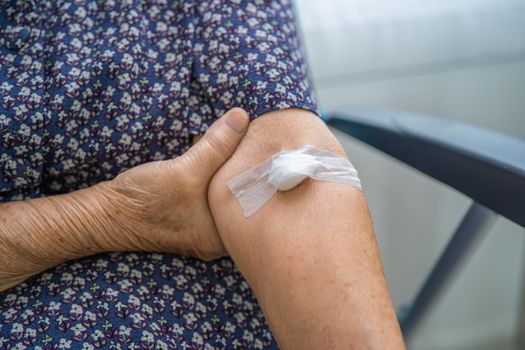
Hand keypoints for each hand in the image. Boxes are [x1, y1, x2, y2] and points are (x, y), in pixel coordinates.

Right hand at [95, 108, 249, 259]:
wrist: (104, 214)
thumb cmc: (144, 200)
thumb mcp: (186, 170)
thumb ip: (217, 145)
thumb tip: (242, 117)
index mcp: (224, 236)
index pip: (254, 200)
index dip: (258, 169)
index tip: (258, 143)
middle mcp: (219, 238)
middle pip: (241, 196)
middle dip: (241, 166)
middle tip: (243, 139)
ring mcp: (205, 229)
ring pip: (226, 192)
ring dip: (225, 167)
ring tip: (226, 143)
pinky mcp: (192, 218)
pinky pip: (212, 193)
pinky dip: (212, 173)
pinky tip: (208, 155)